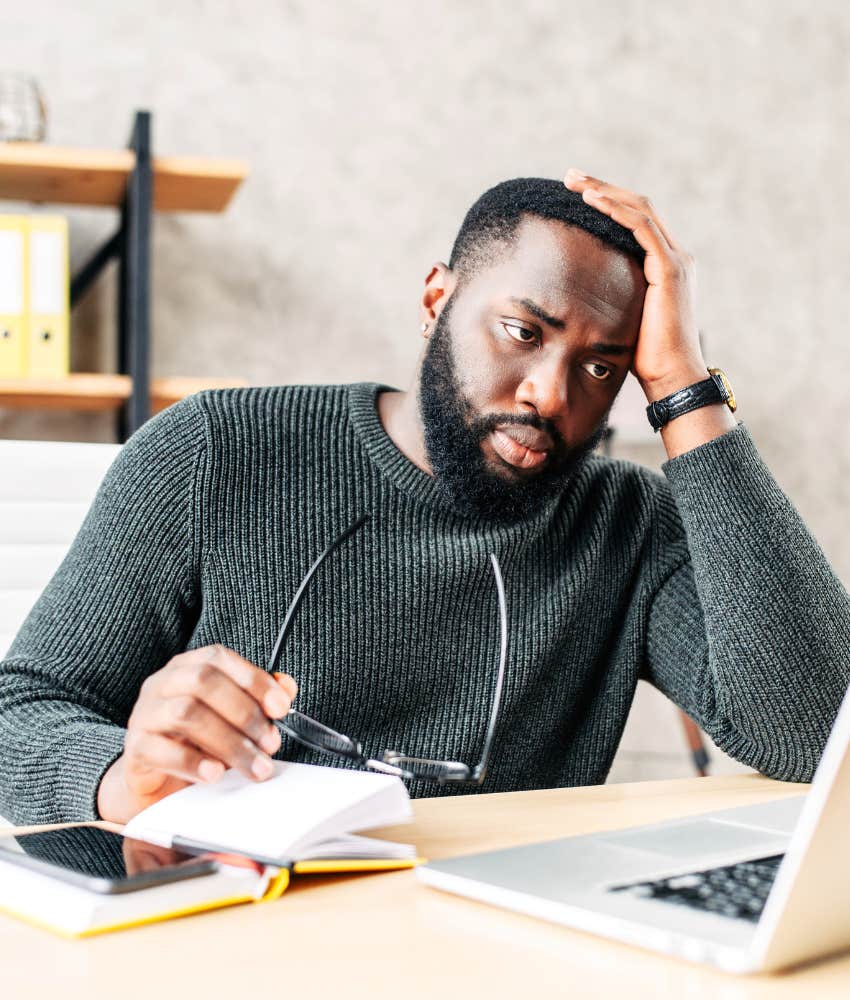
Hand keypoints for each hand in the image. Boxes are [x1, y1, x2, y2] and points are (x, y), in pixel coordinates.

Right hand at [97, 644, 297, 823]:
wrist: (156, 779)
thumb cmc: (198, 741)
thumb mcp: (231, 718)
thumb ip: (258, 699)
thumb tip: (286, 687)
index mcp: (188, 666)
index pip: (219, 658)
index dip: (254, 680)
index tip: (281, 708)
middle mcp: (163, 682)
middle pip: (203, 681)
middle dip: (244, 713)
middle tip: (270, 743)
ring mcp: (145, 713)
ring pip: (186, 713)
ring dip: (228, 742)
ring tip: (253, 767)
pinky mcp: (134, 747)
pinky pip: (159, 749)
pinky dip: (192, 763)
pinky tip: (216, 775)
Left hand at [563, 167, 705, 400]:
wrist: (671, 378)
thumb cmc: (645, 358)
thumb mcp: (623, 317)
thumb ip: (613, 297)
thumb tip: (582, 297)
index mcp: (665, 265)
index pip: (636, 220)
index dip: (607, 202)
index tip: (577, 193)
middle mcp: (675, 256)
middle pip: (638, 205)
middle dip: (602, 187)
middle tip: (570, 177)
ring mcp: (675, 260)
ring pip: (639, 209)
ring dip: (605, 191)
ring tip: (574, 182)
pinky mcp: (670, 269)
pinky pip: (641, 227)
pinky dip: (616, 210)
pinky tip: (592, 201)